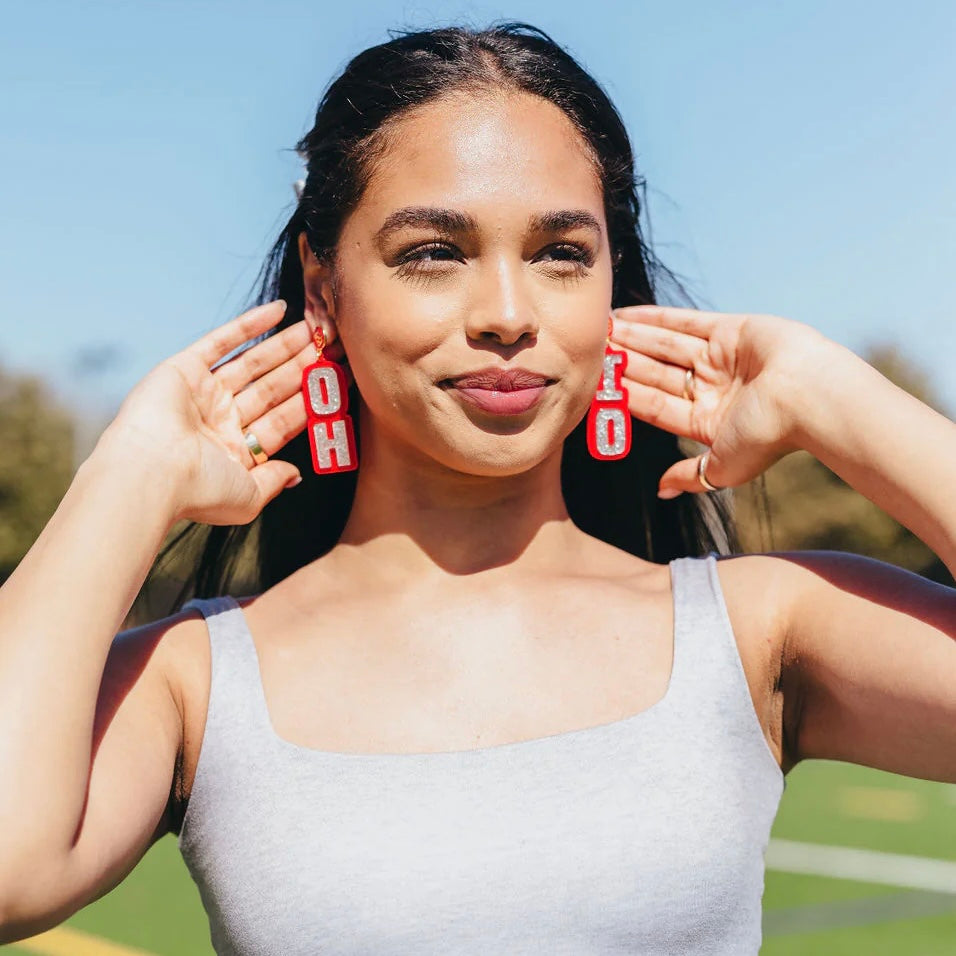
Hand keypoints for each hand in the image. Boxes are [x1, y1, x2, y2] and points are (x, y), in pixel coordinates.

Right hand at [97, 300, 338, 524]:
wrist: (152, 474)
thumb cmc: (200, 491)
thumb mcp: (249, 497)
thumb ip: (274, 480)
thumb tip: (296, 475)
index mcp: (236, 450)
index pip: (284, 420)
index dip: (313, 402)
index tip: (339, 383)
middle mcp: (221, 420)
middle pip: (273, 388)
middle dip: (304, 369)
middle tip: (334, 348)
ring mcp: (203, 394)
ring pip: (253, 363)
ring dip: (284, 346)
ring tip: (316, 329)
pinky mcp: (183, 370)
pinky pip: (221, 341)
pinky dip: (249, 325)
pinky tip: (279, 310)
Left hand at [610, 305, 829, 496]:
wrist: (808, 399)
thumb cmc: (768, 438)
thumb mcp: (721, 468)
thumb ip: (689, 476)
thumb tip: (660, 491)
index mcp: (708, 421)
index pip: (654, 405)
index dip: (624, 395)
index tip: (595, 386)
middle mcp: (713, 388)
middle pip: (656, 373)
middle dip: (624, 363)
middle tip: (590, 351)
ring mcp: (722, 358)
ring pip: (665, 346)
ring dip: (633, 339)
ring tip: (600, 330)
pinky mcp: (733, 330)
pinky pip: (686, 322)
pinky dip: (656, 318)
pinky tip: (626, 315)